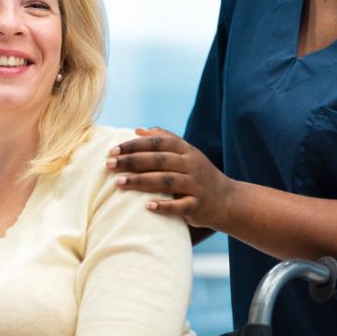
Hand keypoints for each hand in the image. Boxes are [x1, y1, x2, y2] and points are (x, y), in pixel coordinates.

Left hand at [106, 127, 234, 229]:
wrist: (227, 200)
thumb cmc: (197, 174)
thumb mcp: (186, 153)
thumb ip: (164, 139)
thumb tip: (138, 129)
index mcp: (186, 150)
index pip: (157, 142)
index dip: (134, 145)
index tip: (112, 150)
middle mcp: (192, 165)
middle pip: (158, 160)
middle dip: (131, 161)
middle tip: (108, 164)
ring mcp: (196, 185)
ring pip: (166, 181)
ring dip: (140, 181)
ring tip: (118, 183)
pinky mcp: (198, 205)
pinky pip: (180, 205)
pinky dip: (164, 206)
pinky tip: (147, 206)